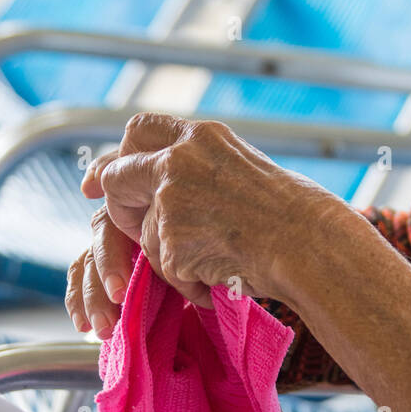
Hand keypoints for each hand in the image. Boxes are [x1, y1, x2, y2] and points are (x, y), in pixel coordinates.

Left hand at [69, 112, 352, 327]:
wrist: (309, 241)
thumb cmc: (295, 212)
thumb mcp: (244, 167)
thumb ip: (203, 168)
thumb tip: (167, 182)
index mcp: (201, 136)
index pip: (140, 130)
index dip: (117, 156)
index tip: (101, 179)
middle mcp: (179, 160)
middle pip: (118, 175)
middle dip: (118, 204)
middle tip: (130, 226)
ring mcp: (170, 199)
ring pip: (144, 234)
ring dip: (171, 255)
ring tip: (218, 260)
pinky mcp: (169, 240)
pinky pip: (164, 269)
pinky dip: (189, 281)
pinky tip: (221, 276)